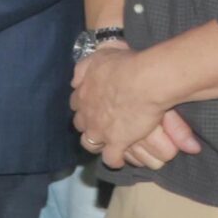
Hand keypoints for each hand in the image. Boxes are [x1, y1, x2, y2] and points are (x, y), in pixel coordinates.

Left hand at [72, 43, 196, 169]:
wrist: (144, 80)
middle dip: (88, 126)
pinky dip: (114, 160)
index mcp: (83, 93)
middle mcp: (87, 114)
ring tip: (108, 145)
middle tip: (100, 127)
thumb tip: (74, 81)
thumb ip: (83, 69)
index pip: (76, 104)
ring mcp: (99, 130)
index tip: (93, 107)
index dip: (85, 107)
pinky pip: (111, 158)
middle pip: (81, 125)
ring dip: (97, 145)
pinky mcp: (116, 142)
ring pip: (90, 144)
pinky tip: (120, 159)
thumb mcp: (98, 57)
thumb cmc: (125, 64)